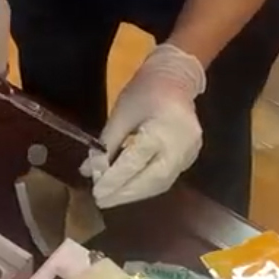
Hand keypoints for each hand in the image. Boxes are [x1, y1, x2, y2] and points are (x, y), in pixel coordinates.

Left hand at [81, 44, 205, 207]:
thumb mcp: (121, 113)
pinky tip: (130, 187)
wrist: (175, 77)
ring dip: (135, 193)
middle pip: (151, 181)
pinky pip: (167, 177)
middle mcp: (179, 147)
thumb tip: (88, 170)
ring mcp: (189, 154)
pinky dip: (147, 185)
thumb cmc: (144, 91)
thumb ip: (105, 144)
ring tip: (113, 197)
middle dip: (125, 193)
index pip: (134, 162)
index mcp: (161, 132)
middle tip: (102, 201)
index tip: (96, 192)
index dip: (113, 179)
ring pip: (161, 183)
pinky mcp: (190, 157)